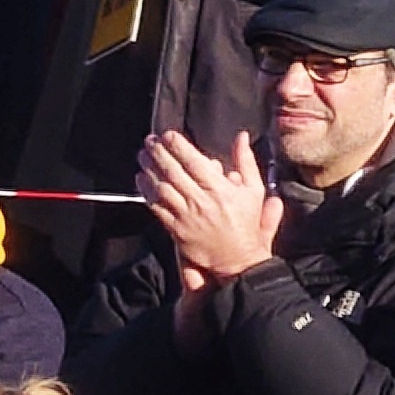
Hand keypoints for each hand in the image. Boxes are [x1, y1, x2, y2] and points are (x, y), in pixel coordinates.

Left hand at [135, 127, 283, 285]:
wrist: (239, 260)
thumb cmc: (245, 223)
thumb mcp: (253, 191)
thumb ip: (245, 162)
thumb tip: (241, 137)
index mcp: (219, 189)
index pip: (192, 161)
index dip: (177, 144)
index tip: (167, 134)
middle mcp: (201, 201)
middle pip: (172, 170)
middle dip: (158, 151)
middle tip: (150, 140)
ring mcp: (186, 216)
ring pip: (161, 186)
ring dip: (149, 168)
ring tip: (143, 155)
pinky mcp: (176, 229)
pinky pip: (156, 207)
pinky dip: (146, 191)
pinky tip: (141, 179)